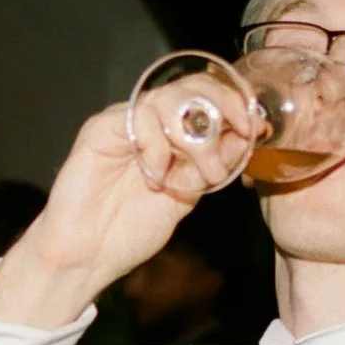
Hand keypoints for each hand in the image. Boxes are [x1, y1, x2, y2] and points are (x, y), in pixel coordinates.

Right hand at [0, 82, 258, 330]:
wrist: (88, 257)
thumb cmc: (128, 231)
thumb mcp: (186, 196)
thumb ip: (211, 167)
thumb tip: (244, 138)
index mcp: (168, 135)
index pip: (204, 98)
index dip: (233, 103)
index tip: (256, 125)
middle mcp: (147, 123)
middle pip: (190, 87)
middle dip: (223, 108)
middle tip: (240, 134)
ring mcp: (124, 124)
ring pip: (169, 99)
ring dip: (195, 136)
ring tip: (200, 174)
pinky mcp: (100, 131)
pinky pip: (138, 117)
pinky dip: (157, 145)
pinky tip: (156, 176)